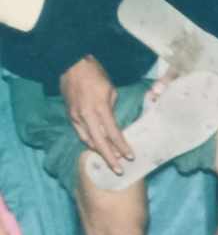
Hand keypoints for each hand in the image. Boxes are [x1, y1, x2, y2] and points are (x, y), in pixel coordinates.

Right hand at [59, 56, 132, 173]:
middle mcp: (86, 115)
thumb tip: (114, 125)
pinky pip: (80, 133)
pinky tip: (97, 148)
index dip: (122, 147)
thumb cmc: (95, 74)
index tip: (130, 157)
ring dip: (99, 152)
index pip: (113, 133)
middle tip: (119, 170)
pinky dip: (89, 142)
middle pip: (99, 142)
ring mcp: (76, 116)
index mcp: (99, 108)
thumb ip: (112, 110)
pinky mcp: (70, 115)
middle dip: (109, 157)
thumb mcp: (111, 90)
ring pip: (88, 140)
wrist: (71, 64)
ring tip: (111, 160)